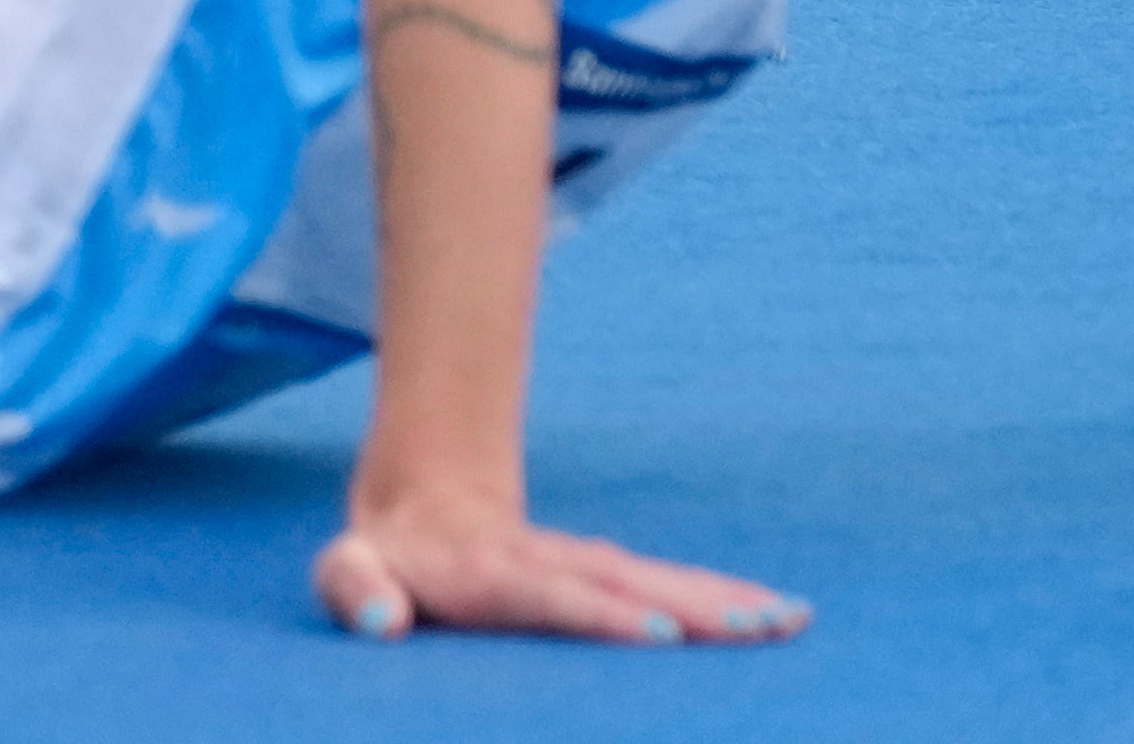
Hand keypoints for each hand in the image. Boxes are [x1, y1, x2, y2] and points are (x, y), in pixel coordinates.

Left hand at [318, 481, 810, 651]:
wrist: (422, 503)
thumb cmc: (383, 563)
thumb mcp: (347, 573)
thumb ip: (355, 592)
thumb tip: (380, 623)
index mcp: (486, 572)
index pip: (548, 595)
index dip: (599, 612)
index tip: (658, 630)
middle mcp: (546, 562)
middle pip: (624, 583)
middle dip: (691, 604)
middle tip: (756, 626)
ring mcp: (583, 562)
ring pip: (658, 578)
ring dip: (721, 599)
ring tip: (786, 619)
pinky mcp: (609, 571)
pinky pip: (672, 581)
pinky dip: (724, 596)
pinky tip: (779, 615)